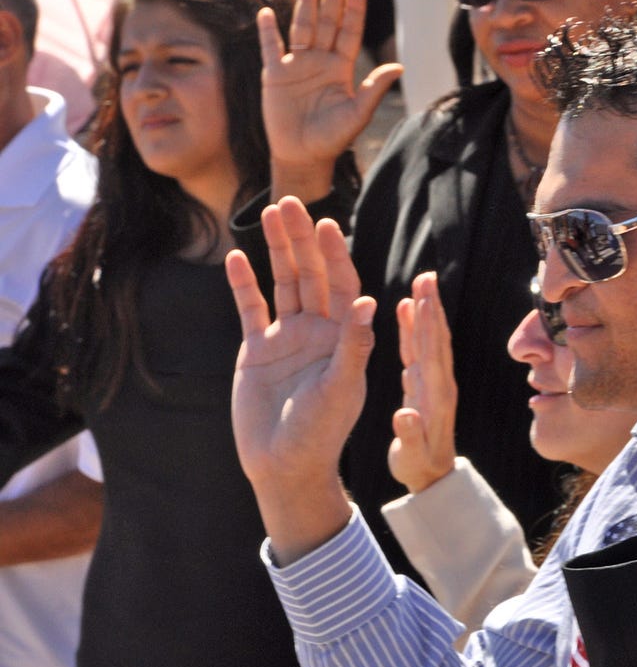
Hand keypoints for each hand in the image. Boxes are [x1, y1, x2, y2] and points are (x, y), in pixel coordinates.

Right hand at [228, 196, 374, 563]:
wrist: (284, 465)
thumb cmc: (321, 433)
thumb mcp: (341, 388)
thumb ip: (353, 347)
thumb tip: (371, 303)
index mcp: (344, 339)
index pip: (343, 287)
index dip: (336, 256)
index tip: (328, 225)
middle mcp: (317, 332)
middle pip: (311, 276)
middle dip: (303, 240)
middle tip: (293, 202)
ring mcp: (286, 338)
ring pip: (283, 283)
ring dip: (276, 250)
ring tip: (269, 213)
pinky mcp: (257, 350)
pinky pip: (250, 309)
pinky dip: (243, 284)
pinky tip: (236, 256)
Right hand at [259, 0, 403, 196]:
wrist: (304, 156)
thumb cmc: (333, 138)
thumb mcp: (357, 114)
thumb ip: (375, 89)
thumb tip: (400, 66)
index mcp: (341, 69)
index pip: (349, 34)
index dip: (354, 12)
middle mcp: (319, 62)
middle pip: (327, 23)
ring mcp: (296, 66)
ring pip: (302, 28)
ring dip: (306, 5)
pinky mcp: (275, 75)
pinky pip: (270, 48)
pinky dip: (268, 31)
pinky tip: (267, 13)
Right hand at [389, 272, 459, 493]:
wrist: (433, 479)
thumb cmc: (419, 469)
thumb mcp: (411, 457)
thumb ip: (409, 435)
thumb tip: (405, 415)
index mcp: (435, 397)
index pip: (432, 355)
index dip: (427, 327)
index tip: (423, 299)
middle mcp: (438, 384)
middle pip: (435, 339)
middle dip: (431, 307)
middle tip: (426, 276)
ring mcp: (432, 382)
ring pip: (429, 340)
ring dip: (425, 311)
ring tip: (420, 282)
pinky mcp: (423, 384)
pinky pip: (418, 349)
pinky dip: (413, 327)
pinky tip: (407, 307)